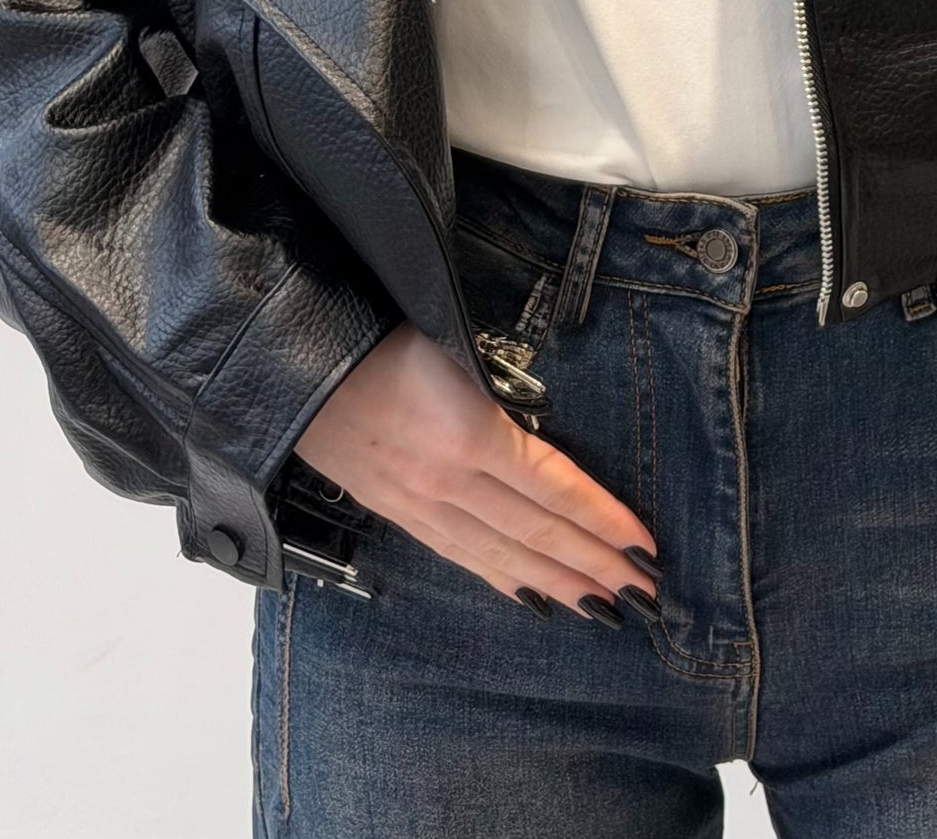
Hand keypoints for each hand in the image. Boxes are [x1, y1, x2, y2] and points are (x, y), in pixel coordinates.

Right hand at [295, 322, 660, 624]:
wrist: (290, 360)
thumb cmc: (374, 331)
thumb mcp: (449, 345)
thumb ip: (497, 392)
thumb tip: (539, 427)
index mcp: (469, 434)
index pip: (555, 488)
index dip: (603, 520)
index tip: (645, 546)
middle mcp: (449, 481)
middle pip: (538, 533)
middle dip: (596, 565)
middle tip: (646, 595)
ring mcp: (420, 504)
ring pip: (502, 556)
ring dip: (558, 582)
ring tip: (603, 605)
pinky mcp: (397, 512)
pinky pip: (461, 556)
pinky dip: (501, 580)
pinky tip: (530, 595)